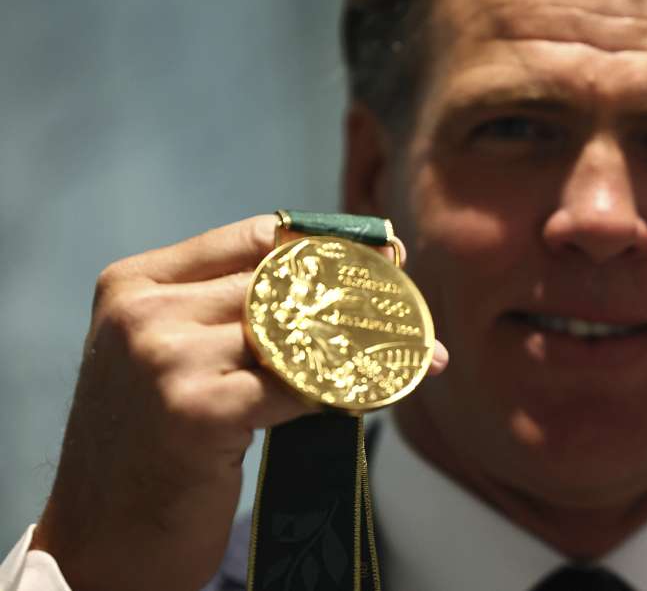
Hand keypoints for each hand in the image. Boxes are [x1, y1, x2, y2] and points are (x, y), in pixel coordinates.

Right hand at [31, 216, 448, 590]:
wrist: (101, 538)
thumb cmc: (152, 444)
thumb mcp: (171, 357)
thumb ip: (232, 313)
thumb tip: (342, 276)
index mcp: (135, 284)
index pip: (257, 237)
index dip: (329, 246)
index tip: (388, 256)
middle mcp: (146, 313)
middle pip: (283, 284)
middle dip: (357, 300)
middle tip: (413, 316)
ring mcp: (167, 360)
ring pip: (297, 334)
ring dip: (361, 349)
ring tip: (416, 355)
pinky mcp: (198, 411)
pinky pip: (301, 385)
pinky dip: (346, 389)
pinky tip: (377, 392)